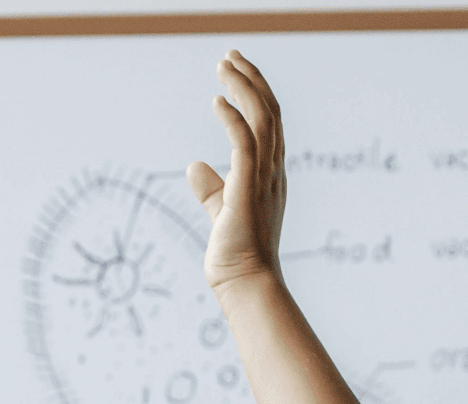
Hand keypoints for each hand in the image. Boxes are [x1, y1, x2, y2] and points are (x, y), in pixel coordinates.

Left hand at [186, 51, 286, 293]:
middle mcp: (273, 171)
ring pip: (262, 120)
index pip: (269, 124)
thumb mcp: (221, 212)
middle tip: (230, 57)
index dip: (255, 93)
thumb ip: (212, 190)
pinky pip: (245, 143)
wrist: (244, 283)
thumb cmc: (235, 254)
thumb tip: (194, 166)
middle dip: (251, 80)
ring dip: (243, 88)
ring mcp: (264, 179)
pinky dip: (233, 117)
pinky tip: (217, 100)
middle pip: (270, 113)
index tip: (235, 71)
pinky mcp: (248, 188)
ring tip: (224, 65)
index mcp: (270, 174)